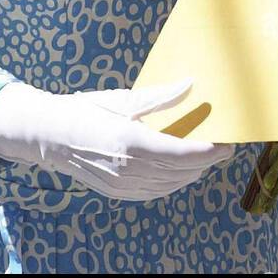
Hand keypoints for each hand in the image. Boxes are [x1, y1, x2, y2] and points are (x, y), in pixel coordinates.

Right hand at [0, 80, 233, 200]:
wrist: (49, 135)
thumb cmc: (86, 110)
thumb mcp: (122, 99)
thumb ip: (159, 97)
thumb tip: (190, 85)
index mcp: (131, 142)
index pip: (182, 153)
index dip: (209, 152)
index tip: (227, 144)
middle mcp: (128, 168)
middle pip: (181, 170)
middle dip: (205, 161)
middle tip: (223, 148)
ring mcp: (122, 184)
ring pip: (170, 184)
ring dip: (192, 173)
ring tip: (205, 158)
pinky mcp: (117, 192)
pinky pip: (155, 192)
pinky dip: (173, 182)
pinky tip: (181, 171)